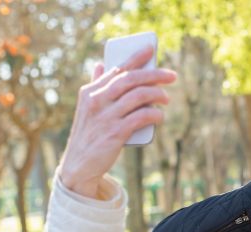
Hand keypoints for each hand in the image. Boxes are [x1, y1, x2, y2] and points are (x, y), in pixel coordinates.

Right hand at [58, 46, 176, 197]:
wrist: (79, 164)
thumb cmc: (89, 134)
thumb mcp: (87, 108)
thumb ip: (96, 86)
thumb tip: (99, 65)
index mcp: (90, 92)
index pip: (116, 69)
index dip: (135, 58)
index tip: (151, 49)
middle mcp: (97, 100)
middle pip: (130, 79)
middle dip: (154, 74)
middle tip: (171, 76)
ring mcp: (106, 116)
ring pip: (138, 96)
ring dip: (157, 94)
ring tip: (167, 98)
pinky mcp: (115, 133)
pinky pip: (141, 117)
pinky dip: (154, 114)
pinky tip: (160, 116)